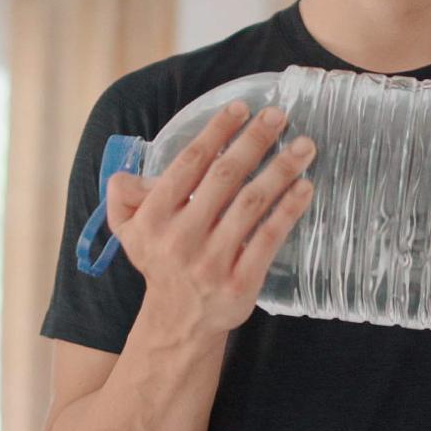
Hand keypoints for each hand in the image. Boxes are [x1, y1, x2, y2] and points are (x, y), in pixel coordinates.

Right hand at [106, 101, 317, 342]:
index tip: (242, 108)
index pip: (188, 164)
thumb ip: (125, 194)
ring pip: (251, 205)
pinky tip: (305, 188)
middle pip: (224, 178)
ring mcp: (212, 262)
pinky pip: (268, 238)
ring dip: (280, 170)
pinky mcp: (240, 283)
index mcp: (153, 219)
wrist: (178, 322)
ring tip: (304, 146)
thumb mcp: (129, 230)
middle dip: (254, 142)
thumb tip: (135, 170)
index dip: (216, 132)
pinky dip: (289, 210)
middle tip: (279, 116)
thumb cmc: (160, 261)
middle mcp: (181, 238)